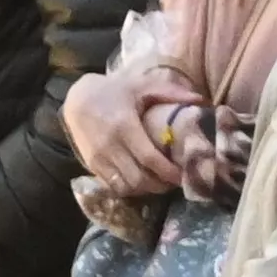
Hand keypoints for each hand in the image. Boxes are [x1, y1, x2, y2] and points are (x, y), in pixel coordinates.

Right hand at [63, 70, 178, 199]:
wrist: (76, 98)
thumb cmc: (114, 91)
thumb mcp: (140, 86)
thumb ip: (170, 92)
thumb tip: (199, 99)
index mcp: (125, 126)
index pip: (150, 159)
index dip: (169, 173)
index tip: (184, 176)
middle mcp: (110, 146)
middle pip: (139, 179)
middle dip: (160, 185)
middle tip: (174, 182)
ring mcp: (98, 158)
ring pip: (126, 187)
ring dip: (146, 190)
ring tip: (159, 183)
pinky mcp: (91, 165)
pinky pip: (113, 186)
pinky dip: (130, 189)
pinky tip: (141, 182)